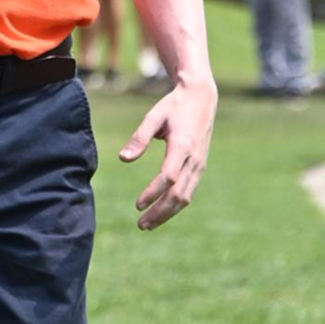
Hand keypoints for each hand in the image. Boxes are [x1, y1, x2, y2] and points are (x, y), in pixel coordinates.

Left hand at [119, 76, 216, 229]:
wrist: (201, 98)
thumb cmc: (173, 106)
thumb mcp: (153, 117)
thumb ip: (139, 138)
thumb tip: (123, 159)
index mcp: (182, 146)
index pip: (168, 177)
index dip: (153, 193)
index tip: (137, 205)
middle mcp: (194, 159)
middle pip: (179, 194)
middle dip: (160, 212)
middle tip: (141, 225)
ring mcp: (199, 165)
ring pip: (186, 197)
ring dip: (167, 213)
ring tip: (147, 224)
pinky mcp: (200, 167)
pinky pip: (189, 191)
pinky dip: (175, 205)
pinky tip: (161, 211)